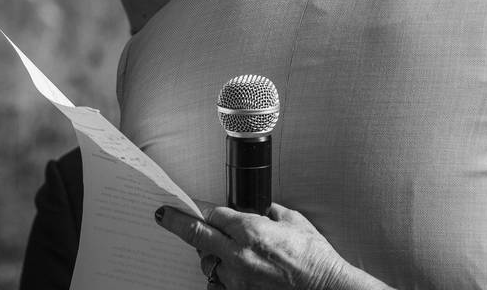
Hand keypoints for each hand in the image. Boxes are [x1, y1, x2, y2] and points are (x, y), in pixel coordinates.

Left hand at [156, 202, 391, 289]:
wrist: (323, 288)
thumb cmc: (314, 257)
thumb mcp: (295, 222)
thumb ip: (273, 214)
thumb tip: (264, 211)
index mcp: (252, 231)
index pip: (215, 214)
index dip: (205, 208)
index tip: (193, 206)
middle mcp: (239, 254)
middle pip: (197, 235)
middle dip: (177, 223)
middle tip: (164, 216)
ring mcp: (237, 277)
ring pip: (207, 261)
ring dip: (208, 252)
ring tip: (217, 247)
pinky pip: (218, 281)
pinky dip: (220, 273)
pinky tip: (227, 269)